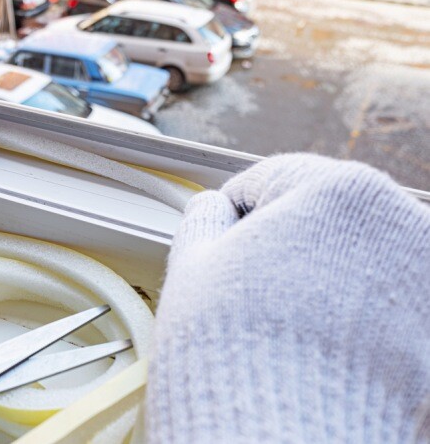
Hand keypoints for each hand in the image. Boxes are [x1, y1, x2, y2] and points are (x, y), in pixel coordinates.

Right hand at [147, 154, 429, 441]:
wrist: (286, 438)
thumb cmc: (236, 351)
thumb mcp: (194, 262)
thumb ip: (204, 217)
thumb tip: (213, 209)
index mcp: (343, 189)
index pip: (271, 182)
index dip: (231, 215)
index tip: (219, 244)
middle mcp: (403, 223)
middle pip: (319, 217)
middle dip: (281, 246)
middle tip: (247, 291)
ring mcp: (427, 279)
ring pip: (352, 259)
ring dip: (317, 279)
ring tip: (282, 325)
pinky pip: (379, 303)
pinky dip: (349, 315)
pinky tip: (314, 346)